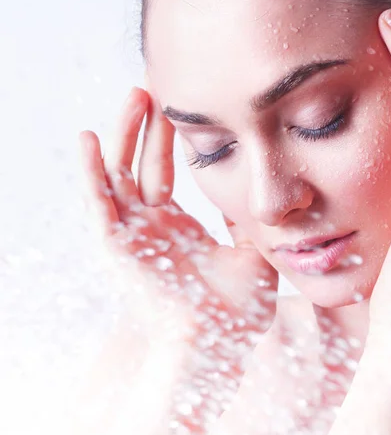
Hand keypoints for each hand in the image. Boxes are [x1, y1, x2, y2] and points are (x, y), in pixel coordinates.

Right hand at [79, 84, 277, 337]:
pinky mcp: (117, 246)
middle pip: (141, 165)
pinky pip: (99, 203)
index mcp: (178, 229)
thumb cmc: (239, 309)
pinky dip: (90, 172)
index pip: (167, 174)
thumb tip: (258, 191)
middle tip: (156, 90)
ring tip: (134, 96)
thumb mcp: (251, 250)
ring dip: (122, 136)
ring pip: (119, 174)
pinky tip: (87, 138)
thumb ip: (247, 220)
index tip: (180, 109)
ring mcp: (133, 235)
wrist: (221, 343)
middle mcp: (151, 229)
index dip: (169, 141)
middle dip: (147, 128)